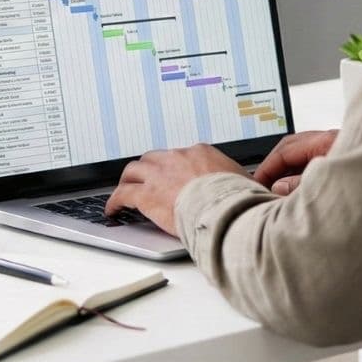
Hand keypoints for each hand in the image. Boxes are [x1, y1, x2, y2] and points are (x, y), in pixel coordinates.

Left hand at [105, 144, 251, 235]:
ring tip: (125, 190)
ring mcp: (159, 174)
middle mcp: (177, 157)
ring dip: (128, 180)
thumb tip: (247, 186)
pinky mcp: (146, 194)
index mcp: (201, 152)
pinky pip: (123, 194)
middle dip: (147, 169)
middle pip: (153, 158)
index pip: (180, 155)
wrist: (224, 209)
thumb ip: (235, 180)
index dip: (172, 167)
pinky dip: (116, 201)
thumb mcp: (242, 181)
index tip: (171, 176)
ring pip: (134, 170)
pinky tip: (114, 210)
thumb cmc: (236, 199)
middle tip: (145, 180)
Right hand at [254, 129, 338, 194]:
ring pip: (302, 153)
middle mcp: (331, 139)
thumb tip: (279, 186)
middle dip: (274, 165)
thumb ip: (298, 185)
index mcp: (326, 141)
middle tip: (262, 184)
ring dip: (288, 169)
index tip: (256, 181)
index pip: (285, 150)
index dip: (267, 167)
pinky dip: (301, 171)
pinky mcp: (343, 157)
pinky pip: (314, 160)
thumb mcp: (326, 187)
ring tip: (277, 188)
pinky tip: (297, 187)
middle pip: (291, 147)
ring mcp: (338, 147)